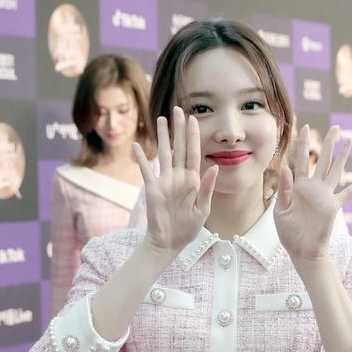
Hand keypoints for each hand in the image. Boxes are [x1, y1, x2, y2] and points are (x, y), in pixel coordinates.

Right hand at [132, 106, 218, 253]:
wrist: (170, 243)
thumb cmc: (188, 228)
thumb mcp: (203, 210)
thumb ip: (207, 188)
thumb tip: (214, 167)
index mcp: (193, 181)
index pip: (194, 153)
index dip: (193, 136)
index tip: (193, 119)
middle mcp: (178, 177)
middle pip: (179, 147)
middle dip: (178, 129)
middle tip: (177, 109)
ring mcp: (165, 181)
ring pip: (163, 153)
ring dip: (162, 136)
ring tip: (160, 119)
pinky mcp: (152, 189)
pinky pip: (146, 170)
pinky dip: (142, 158)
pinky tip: (137, 145)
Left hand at [273, 123, 351, 261]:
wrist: (301, 251)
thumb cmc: (288, 233)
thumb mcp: (281, 211)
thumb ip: (284, 190)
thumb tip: (285, 168)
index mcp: (297, 186)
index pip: (300, 160)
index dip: (302, 143)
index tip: (304, 126)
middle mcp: (313, 187)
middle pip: (323, 159)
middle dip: (329, 143)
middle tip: (335, 127)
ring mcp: (325, 196)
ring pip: (336, 170)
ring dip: (343, 155)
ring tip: (350, 140)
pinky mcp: (334, 206)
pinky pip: (348, 193)